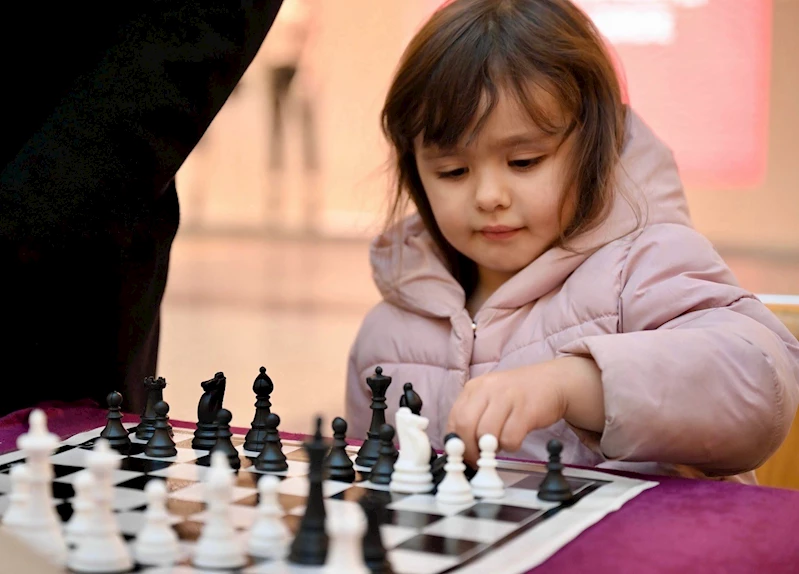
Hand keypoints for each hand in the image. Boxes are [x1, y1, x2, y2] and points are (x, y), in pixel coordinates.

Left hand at [445, 356, 603, 464]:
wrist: (553, 381)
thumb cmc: (518, 395)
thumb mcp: (489, 397)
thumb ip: (473, 416)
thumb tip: (459, 446)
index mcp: (474, 387)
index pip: (453, 418)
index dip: (456, 442)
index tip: (462, 455)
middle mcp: (487, 389)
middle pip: (465, 425)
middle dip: (469, 449)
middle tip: (478, 459)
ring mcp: (507, 397)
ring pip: (486, 434)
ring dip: (491, 448)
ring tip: (500, 444)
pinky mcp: (526, 409)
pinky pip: (510, 438)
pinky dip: (511, 446)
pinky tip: (516, 438)